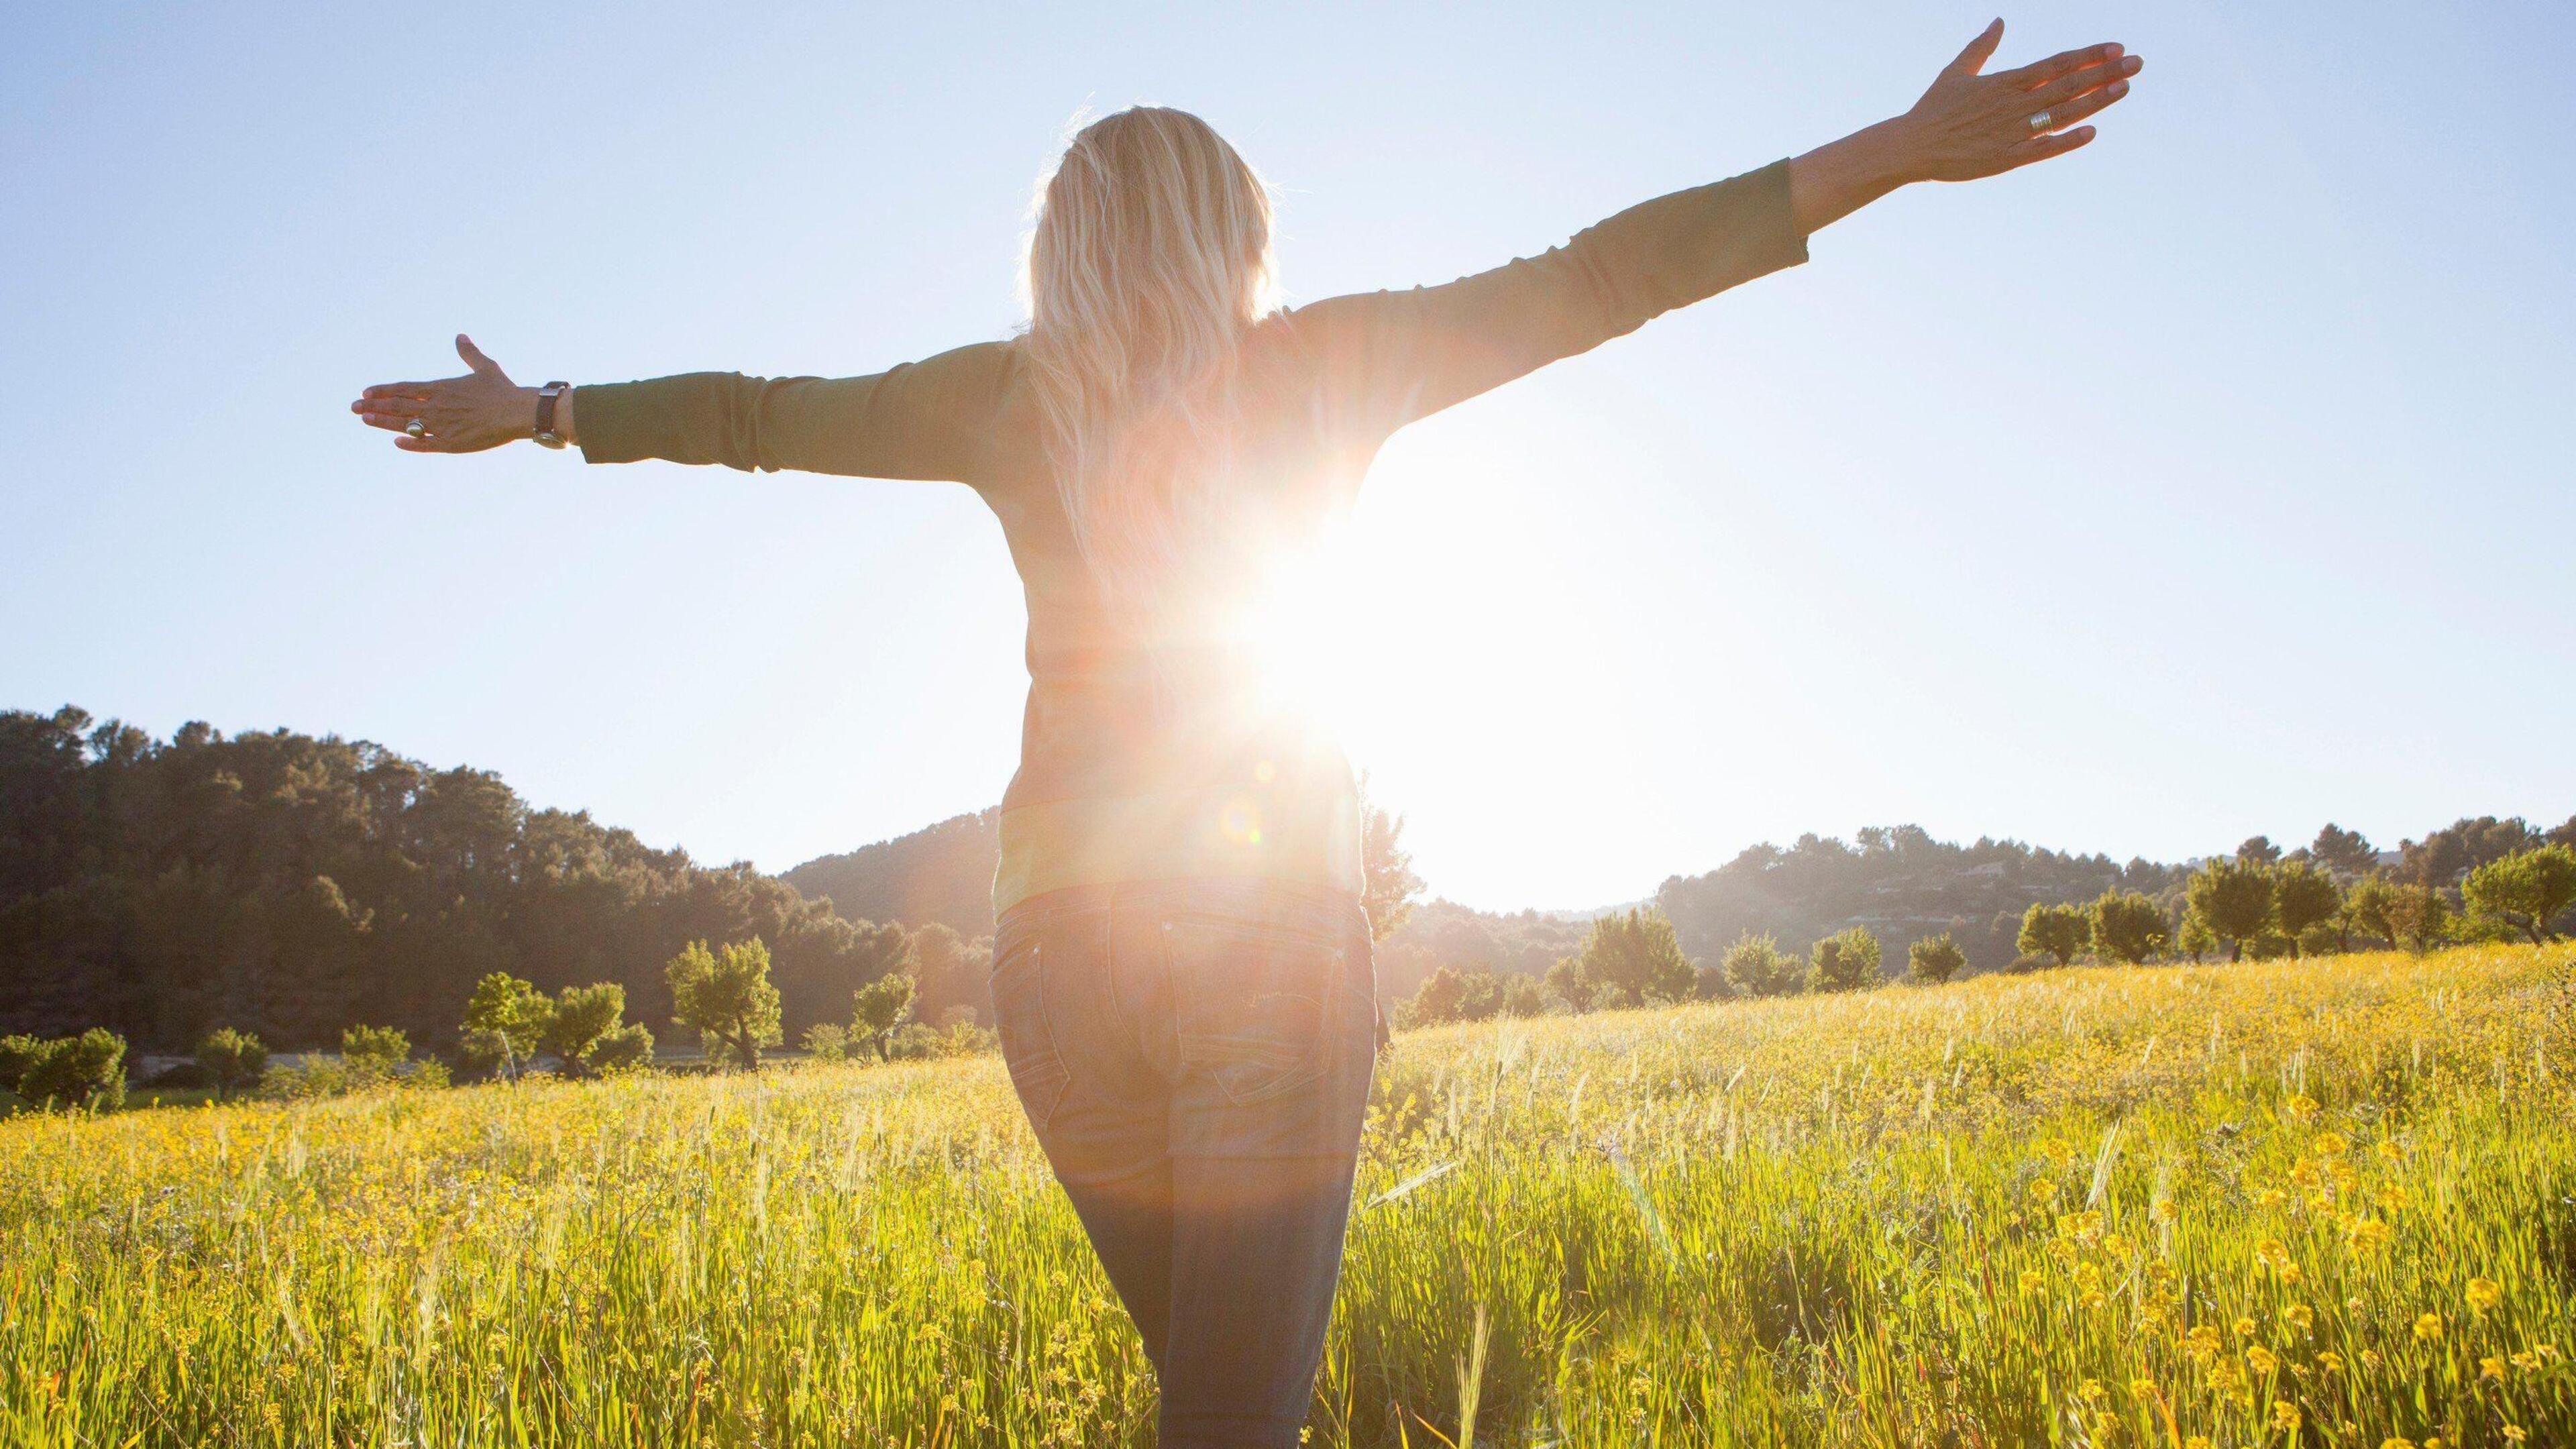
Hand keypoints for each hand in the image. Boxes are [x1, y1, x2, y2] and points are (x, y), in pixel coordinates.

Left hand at [351, 335, 536, 452]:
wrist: (517, 412)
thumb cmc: (502, 389)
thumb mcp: (485, 366)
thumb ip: (469, 353)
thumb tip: (460, 336)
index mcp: (440, 388)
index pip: (403, 389)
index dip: (383, 391)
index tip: (365, 393)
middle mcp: (436, 406)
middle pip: (398, 406)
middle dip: (373, 406)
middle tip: (353, 408)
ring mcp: (442, 426)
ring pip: (406, 423)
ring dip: (383, 422)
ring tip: (364, 420)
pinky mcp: (453, 443)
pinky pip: (426, 444)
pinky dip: (411, 443)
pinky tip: (397, 442)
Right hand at [1891, 19, 2141, 182]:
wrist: (1910, 146)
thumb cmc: (1932, 108)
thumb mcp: (1956, 71)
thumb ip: (1982, 47)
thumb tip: (1999, 20)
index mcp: (2005, 82)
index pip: (2056, 64)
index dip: (2088, 55)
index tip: (2116, 48)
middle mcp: (2013, 104)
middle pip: (2068, 85)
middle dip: (2105, 73)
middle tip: (2137, 63)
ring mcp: (2011, 132)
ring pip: (2062, 114)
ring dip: (2095, 101)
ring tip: (2124, 88)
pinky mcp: (2005, 158)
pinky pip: (2042, 149)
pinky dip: (2067, 141)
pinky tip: (2091, 132)